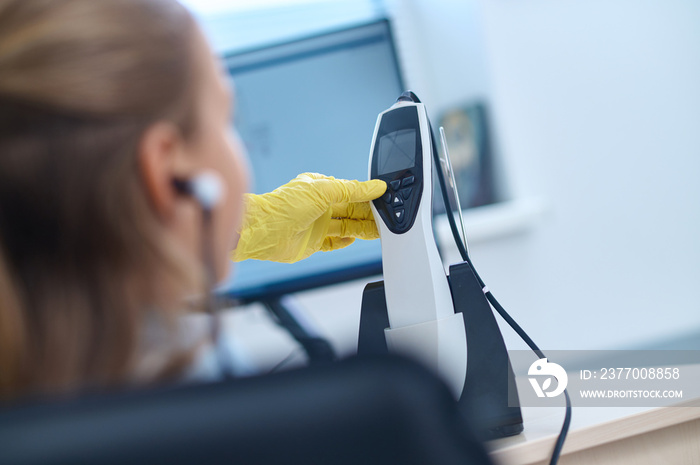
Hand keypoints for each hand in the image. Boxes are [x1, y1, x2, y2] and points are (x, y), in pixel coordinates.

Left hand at [232, 173, 386, 262]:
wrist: (263, 232)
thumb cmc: (284, 206)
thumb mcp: (323, 190)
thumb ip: (352, 189)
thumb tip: (375, 186)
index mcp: (319, 187)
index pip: (349, 190)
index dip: (366, 194)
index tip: (383, 197)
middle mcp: (318, 205)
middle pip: (350, 209)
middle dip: (368, 213)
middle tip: (386, 217)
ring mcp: (316, 224)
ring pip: (345, 226)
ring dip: (361, 228)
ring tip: (378, 230)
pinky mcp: (313, 242)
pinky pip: (333, 242)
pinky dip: (344, 241)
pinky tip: (352, 239)